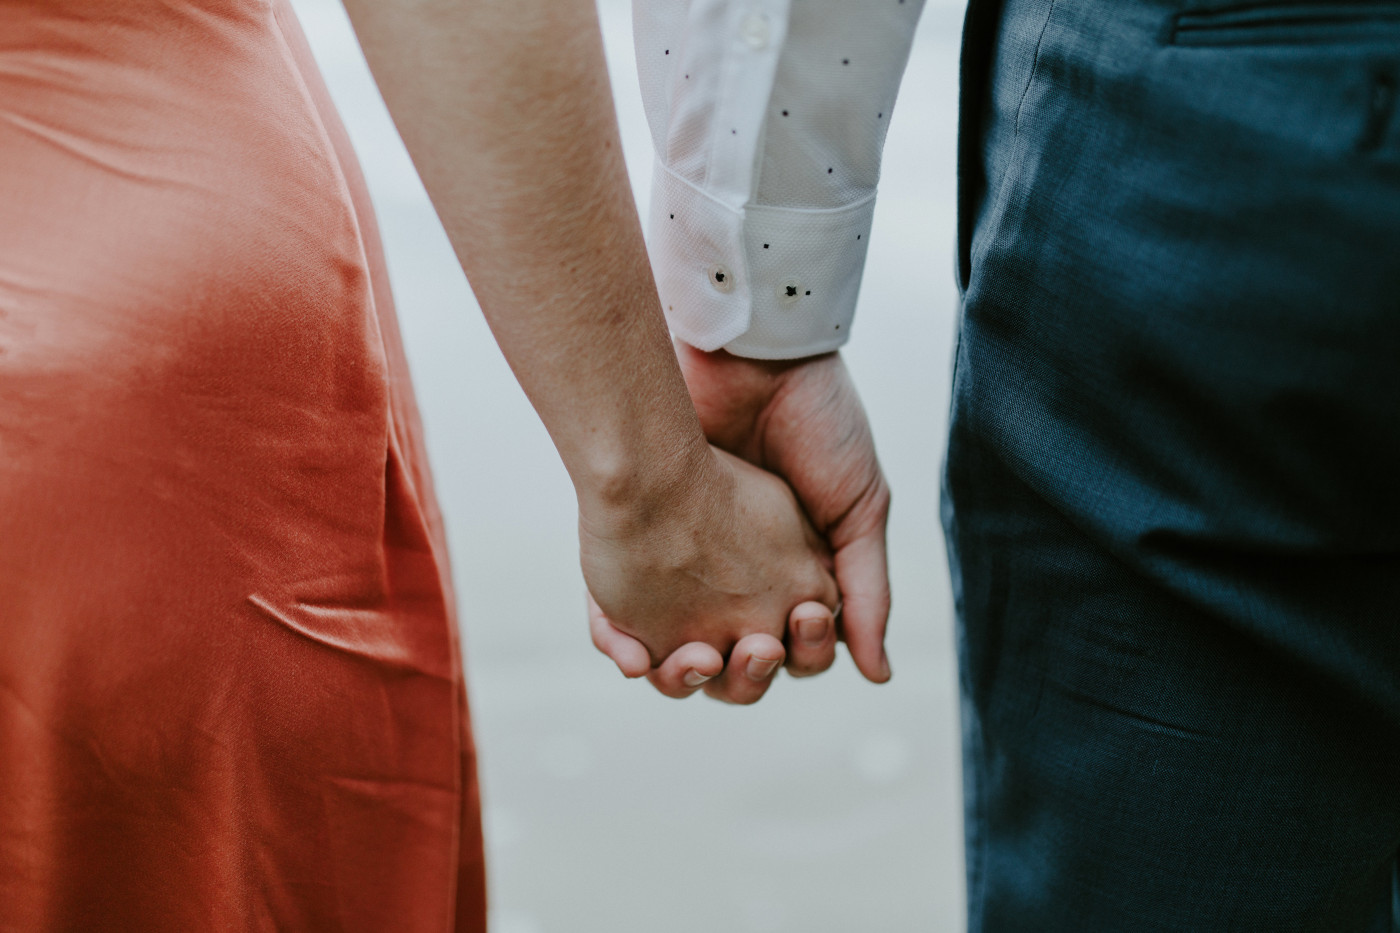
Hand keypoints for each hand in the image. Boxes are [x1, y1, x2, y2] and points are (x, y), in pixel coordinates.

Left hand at [593, 344, 891, 690]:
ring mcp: (683, 563)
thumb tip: (877, 676)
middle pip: (736, 661)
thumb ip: (866, 590)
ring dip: (685, 674)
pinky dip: (624, 647)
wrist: (752, 354)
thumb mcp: (861, 505)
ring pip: (675, 651)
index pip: (797, 648)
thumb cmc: (818, 420)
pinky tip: (638, 657)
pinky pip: (617, 619)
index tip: (803, 621)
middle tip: (753, 649)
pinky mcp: (630, 544)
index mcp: (796, 571)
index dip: (803, 653)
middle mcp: (739, 576)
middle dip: (745, 673)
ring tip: (698, 658)